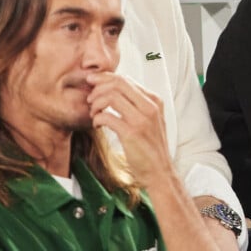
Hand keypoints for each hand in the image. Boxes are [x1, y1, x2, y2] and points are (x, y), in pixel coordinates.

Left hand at [86, 72, 173, 187]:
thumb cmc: (150, 145)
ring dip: (96, 103)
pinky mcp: (132, 133)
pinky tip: (97, 124)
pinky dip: (97, 118)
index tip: (92, 82)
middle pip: (117, 83)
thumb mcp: (149, 118)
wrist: (160, 172)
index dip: (104, 78)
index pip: (125, 79)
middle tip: (90, 98)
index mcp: (153, 100)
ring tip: (93, 112)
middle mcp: (150, 107)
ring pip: (111, 96)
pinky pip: (107, 116)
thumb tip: (112, 86)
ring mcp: (142, 120)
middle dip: (98, 87)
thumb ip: (135, 102)